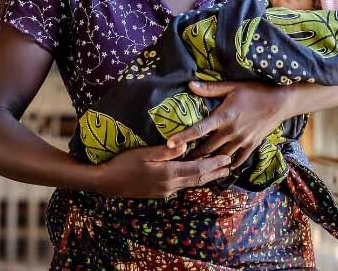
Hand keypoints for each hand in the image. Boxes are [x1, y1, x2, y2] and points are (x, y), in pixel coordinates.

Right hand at [91, 143, 231, 198]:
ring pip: (191, 184)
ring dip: (206, 177)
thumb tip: (186, 145)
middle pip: (198, 179)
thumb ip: (166, 151)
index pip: (197, 168)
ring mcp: (164, 191)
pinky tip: (194, 176)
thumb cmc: (123, 163)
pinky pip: (182, 186)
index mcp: (168, 173)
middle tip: (230, 166)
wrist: (107, 183)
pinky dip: (193, 180)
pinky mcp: (159, 192)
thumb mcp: (143, 153)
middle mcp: (170, 185)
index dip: (214, 164)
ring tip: (218, 172)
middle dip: (215, 172)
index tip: (228, 159)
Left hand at [167, 81, 291, 169]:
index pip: (199, 129)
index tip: (170, 143)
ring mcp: (242, 141)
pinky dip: (227, 165)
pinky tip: (219, 169)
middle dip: (192, 156)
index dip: (184, 137)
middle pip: (207, 148)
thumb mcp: (232, 86)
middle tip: (177, 161)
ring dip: (207, 163)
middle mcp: (231, 131)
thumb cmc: (255, 91)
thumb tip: (189, 84)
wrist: (280, 102)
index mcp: (224, 117)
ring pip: (220, 156)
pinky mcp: (251, 145)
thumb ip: (210, 88)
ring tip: (193, 168)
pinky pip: (237, 160)